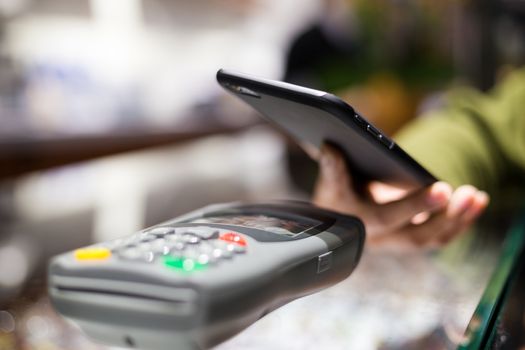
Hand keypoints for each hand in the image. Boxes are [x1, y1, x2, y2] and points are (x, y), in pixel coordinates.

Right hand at [312, 144, 488, 250]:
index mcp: (358, 224)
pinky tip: (477, 203)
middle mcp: (379, 239)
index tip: (442, 188)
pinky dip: (461, 221)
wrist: (341, 217)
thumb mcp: (330, 183)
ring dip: (457, 220)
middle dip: (443, 216)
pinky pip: (440, 237)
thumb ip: (332, 168)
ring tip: (476, 196)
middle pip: (415, 236)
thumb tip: (330, 148)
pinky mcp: (412, 238)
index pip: (386, 217)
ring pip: (431, 239)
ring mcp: (397, 242)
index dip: (414, 204)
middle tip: (466, 193)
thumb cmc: (336, 195)